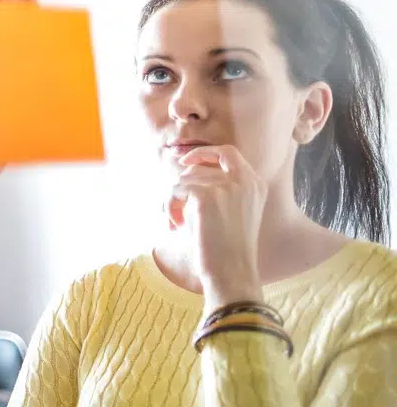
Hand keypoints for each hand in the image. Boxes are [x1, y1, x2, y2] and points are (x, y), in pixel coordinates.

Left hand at [167, 145, 266, 305]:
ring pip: (183, 180)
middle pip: (199, 166)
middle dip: (181, 184)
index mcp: (255, 184)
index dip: (204, 153)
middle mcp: (245, 181)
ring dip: (173, 200)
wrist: (233, 273)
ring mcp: (226, 187)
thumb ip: (220, 188)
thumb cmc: (228, 249)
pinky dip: (169, 207)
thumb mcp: (233, 212)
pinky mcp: (206, 197)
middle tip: (174, 206)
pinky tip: (176, 226)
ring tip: (176, 222)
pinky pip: (176, 191)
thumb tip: (185, 170)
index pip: (228, 152)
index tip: (185, 161)